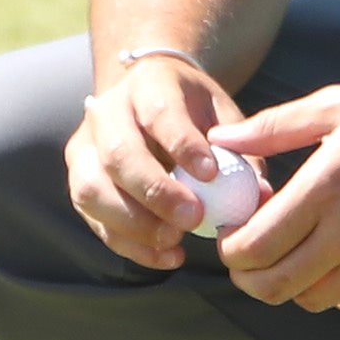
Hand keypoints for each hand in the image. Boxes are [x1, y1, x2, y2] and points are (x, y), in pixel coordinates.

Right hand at [65, 54, 242, 270]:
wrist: (151, 103)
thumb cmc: (196, 114)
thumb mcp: (224, 117)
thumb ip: (244, 153)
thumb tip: (261, 194)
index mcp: (148, 83)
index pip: (159, 112)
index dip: (182, 145)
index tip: (211, 175)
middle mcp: (107, 112)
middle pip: (119, 154)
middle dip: (155, 192)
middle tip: (193, 219)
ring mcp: (84, 148)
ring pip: (93, 190)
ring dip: (135, 224)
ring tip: (176, 242)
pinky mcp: (79, 183)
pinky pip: (96, 221)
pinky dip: (130, 245)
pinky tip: (166, 256)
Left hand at [209, 69, 339, 315]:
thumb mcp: (338, 105)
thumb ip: (274, 127)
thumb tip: (222, 141)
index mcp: (328, 186)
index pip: (256, 245)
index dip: (231, 250)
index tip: (230, 239)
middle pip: (276, 286)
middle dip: (249, 279)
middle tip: (246, 261)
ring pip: (313, 300)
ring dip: (293, 284)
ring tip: (294, 254)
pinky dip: (335, 291)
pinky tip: (336, 259)